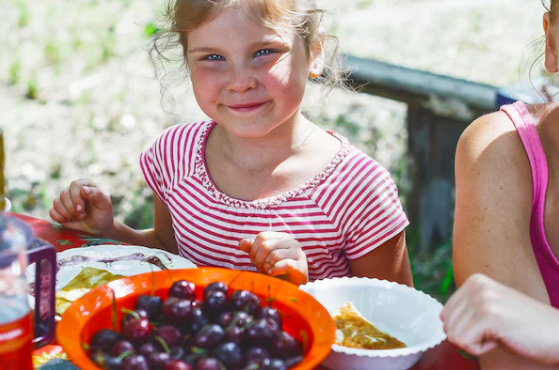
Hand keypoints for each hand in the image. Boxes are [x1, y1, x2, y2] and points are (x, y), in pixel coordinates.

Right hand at [49, 178, 114, 235]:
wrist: (99, 227)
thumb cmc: (103, 214)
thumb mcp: (105, 204)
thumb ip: (97, 194)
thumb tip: (83, 189)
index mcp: (85, 184)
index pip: (75, 185)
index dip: (76, 197)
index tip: (82, 209)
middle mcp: (73, 189)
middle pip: (64, 193)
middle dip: (72, 208)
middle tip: (82, 215)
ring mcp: (65, 199)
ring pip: (56, 202)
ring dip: (67, 213)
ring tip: (78, 217)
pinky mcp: (59, 209)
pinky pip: (52, 211)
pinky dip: (60, 218)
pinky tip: (70, 220)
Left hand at [238, 232, 308, 285]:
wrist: (291, 289)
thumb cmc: (275, 272)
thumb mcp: (261, 259)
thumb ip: (252, 249)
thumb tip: (242, 242)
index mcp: (282, 237)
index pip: (262, 236)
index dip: (254, 250)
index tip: (254, 261)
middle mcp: (292, 242)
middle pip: (266, 245)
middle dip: (259, 260)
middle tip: (260, 269)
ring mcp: (298, 253)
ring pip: (274, 255)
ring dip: (266, 267)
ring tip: (267, 273)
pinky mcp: (301, 266)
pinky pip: (285, 264)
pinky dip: (275, 270)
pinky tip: (272, 274)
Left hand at [440, 273, 558, 364]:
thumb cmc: (525, 328)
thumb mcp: (490, 308)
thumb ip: (466, 309)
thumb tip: (441, 320)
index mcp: (474, 281)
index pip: (444, 314)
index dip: (466, 329)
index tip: (491, 326)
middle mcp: (476, 285)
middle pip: (447, 324)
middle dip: (469, 336)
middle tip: (497, 331)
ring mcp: (482, 299)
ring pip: (453, 335)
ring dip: (476, 343)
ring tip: (501, 334)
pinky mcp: (489, 316)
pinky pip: (464, 343)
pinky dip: (481, 350)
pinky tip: (502, 339)